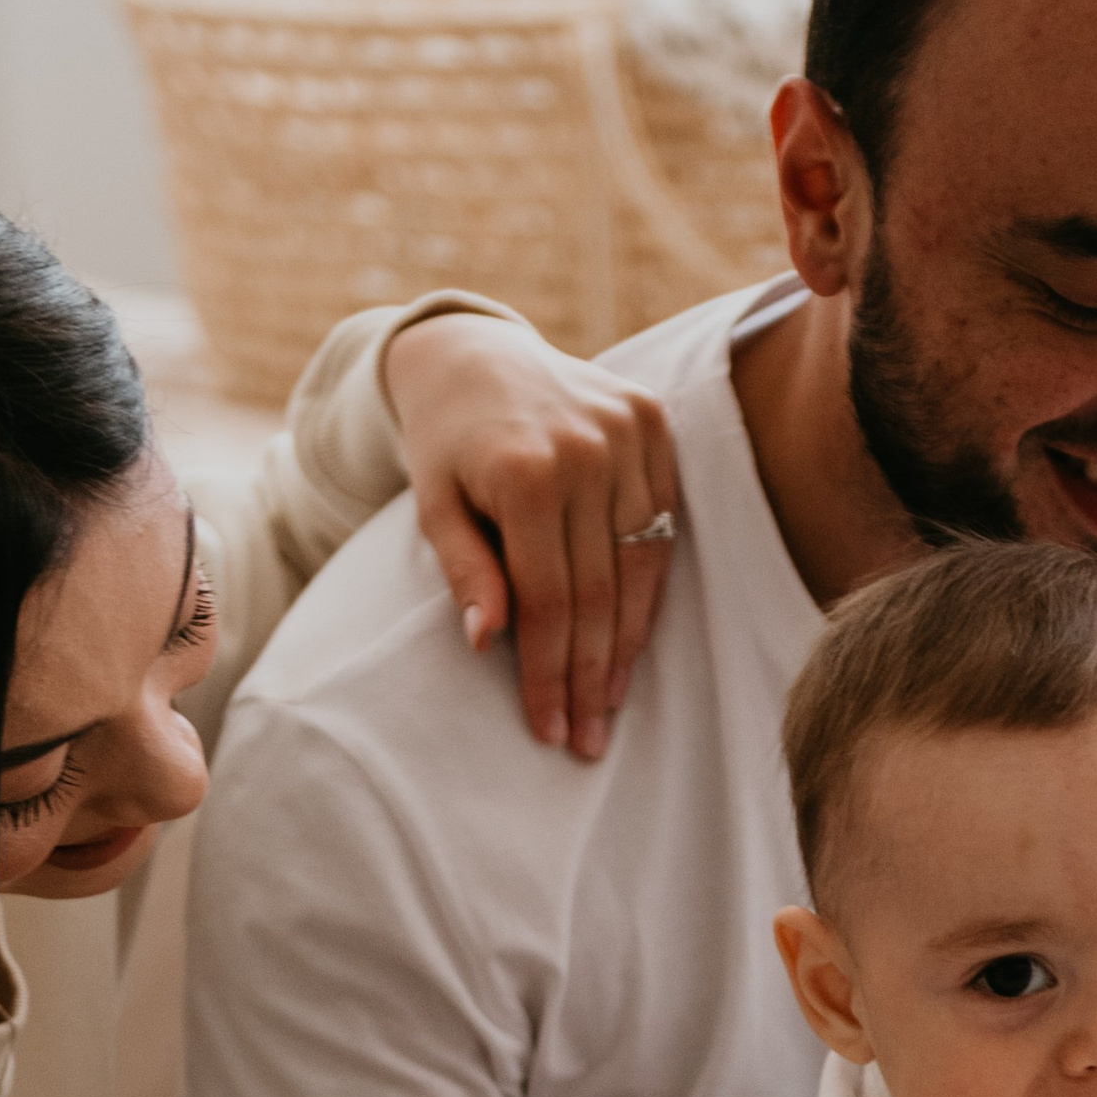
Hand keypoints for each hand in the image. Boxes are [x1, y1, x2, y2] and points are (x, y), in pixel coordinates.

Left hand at [380, 315, 680, 760]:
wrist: (474, 356)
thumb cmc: (446, 445)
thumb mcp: (433, 508)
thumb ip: (464, 572)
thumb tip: (485, 644)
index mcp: (524, 471)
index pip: (547, 599)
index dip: (549, 672)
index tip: (549, 729)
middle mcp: (585, 449)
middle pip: (598, 592)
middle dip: (589, 675)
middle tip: (587, 740)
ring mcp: (627, 432)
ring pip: (640, 566)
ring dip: (626, 644)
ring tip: (609, 703)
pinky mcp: (653, 423)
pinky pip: (664, 526)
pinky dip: (649, 587)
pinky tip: (632, 639)